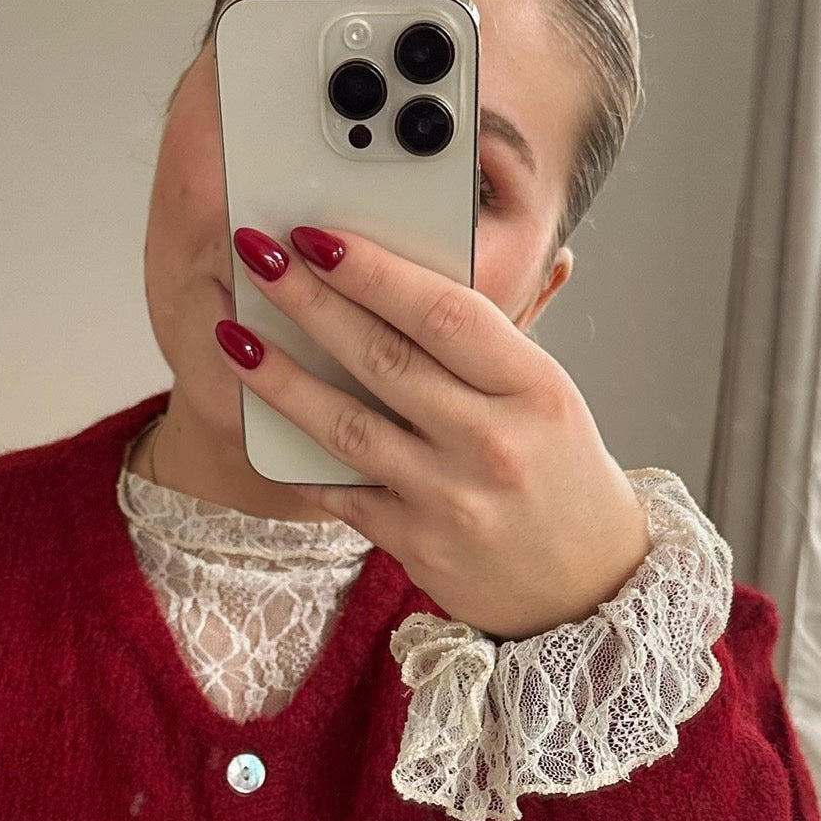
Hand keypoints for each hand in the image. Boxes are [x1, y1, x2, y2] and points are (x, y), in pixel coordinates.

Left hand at [220, 224, 652, 641]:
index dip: (373, 270)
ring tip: (233, 335)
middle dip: (309, 301)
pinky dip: (299, 457)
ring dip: (281, 377)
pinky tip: (258, 420)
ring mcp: (451, 499)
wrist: (587, 586)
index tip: (317, 234)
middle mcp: (492, 441)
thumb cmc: (561, 476)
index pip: (443, 312)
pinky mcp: (418, 545)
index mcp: (533, 388)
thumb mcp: (546, 398)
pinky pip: (343, 492)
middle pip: (383, 358)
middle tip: (256, 255)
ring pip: (347, 425)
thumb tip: (410, 268)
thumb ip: (485, 344)